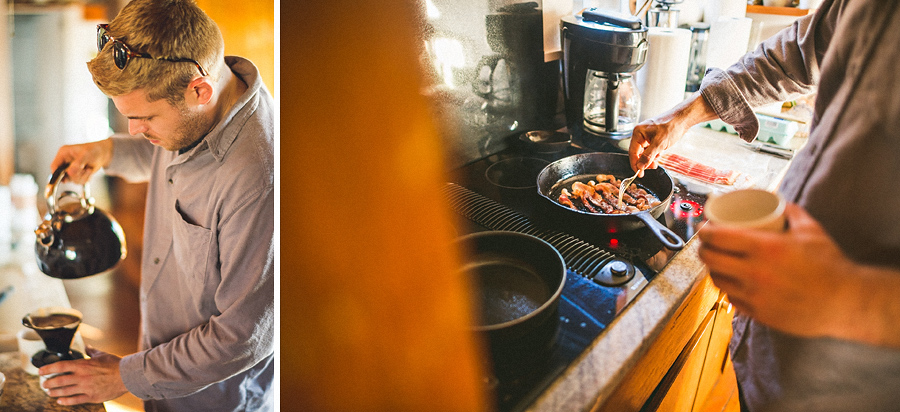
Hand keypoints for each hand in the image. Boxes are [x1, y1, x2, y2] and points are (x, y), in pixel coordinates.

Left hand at [39, 347, 128, 404]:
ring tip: (49, 392)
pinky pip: (75, 400)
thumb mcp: (102, 355)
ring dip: (54, 392)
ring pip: (64, 391)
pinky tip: (60, 401)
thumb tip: (87, 347)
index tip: (40, 371)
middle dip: (49, 383)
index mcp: (83, 365)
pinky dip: (65, 401)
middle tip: (44, 384)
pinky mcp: (91, 396)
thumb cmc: (115, 364)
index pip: (60, 366)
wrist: (127, 375)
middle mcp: (82, 376)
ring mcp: (86, 387)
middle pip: (59, 380)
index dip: (48, 368)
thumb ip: (92, 352)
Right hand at [50, 138, 113, 183]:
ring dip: (82, 177)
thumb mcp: (86, 155)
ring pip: (71, 180)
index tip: (65, 179)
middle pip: (62, 175)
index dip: (57, 174)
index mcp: (63, 153)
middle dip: (75, 175)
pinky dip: (85, 178)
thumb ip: (77, 164)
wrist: (104, 153)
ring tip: (88, 169)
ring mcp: (71, 168)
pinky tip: (89, 171)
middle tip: (84, 169)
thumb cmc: (95, 149)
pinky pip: (78, 181)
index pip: (54, 166)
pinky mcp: (77, 173)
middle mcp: (65, 161)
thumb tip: (69, 172)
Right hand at [629, 117, 683, 176]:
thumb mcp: (659, 143)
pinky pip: (650, 149)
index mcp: (638, 133)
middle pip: (637, 152)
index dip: (635, 164)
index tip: (639, 173)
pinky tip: (660, 152)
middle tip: (652, 167)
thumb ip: (648, 156)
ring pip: (644, 152)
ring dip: (650, 158)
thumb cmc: (672, 126)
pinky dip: (655, 153)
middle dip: (645, 161)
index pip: (632, 152)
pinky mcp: (653, 138)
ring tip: (658, 159)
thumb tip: (640, 166)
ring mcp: (647, 136)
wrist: (683, 119)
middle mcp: (640, 134)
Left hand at [698, 203, 855, 337]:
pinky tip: (730, 283)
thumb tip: (776, 200)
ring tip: (716, 263)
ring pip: (718, 280)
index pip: (718, 237)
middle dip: (703, 249)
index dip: (704, 232)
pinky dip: (728, 289)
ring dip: (712, 270)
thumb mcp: (810, 229)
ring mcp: (754, 295)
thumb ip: (790, 211)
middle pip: (710, 259)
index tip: (703, 228)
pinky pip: (732, 299)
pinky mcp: (759, 314)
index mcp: (764, 248)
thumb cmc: (829, 264)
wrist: (845, 302)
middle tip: (706, 245)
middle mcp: (754, 272)